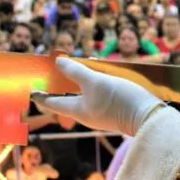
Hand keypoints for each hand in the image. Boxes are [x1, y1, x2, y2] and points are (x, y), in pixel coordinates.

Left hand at [31, 59, 166, 135]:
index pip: (52, 103)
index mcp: (77, 110)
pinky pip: (97, 97)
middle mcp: (86, 115)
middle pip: (67, 100)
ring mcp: (101, 114)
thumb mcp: (95, 81)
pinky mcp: (114, 111)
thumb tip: (58, 62)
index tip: (31, 90)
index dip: (41, 95)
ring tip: (77, 69)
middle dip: (60, 87)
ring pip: (83, 97)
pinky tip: (100, 76)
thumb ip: (75, 71)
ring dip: (78, 84)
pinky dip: (93, 86)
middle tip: (53, 73)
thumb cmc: (118, 99)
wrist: (149, 117)